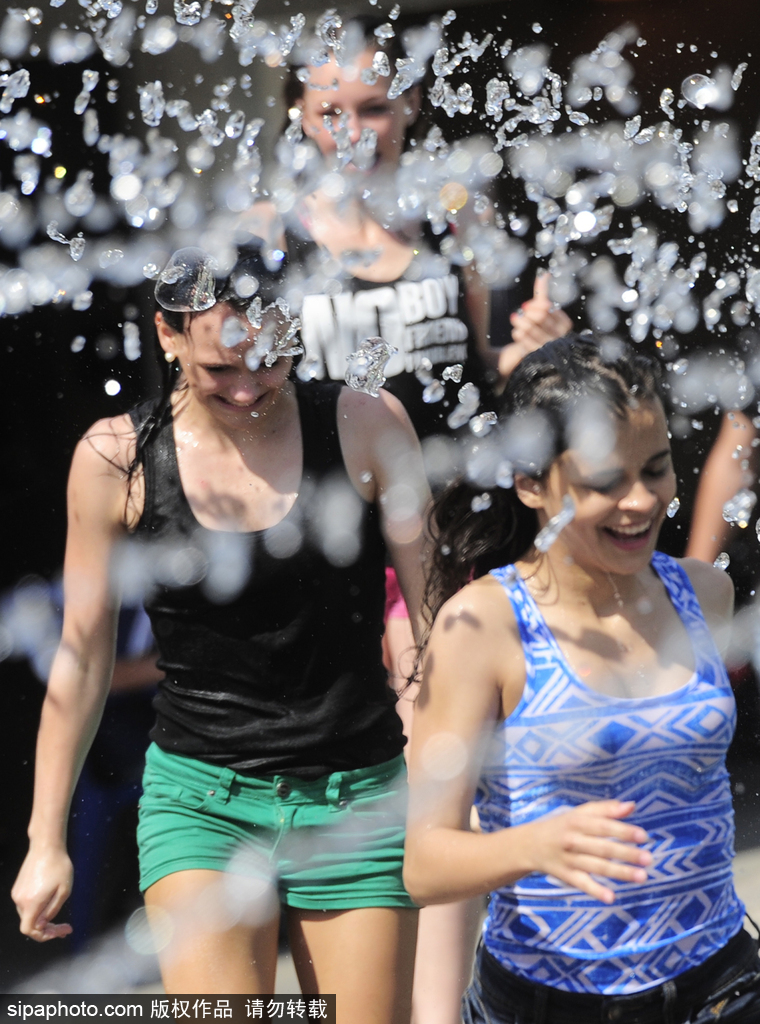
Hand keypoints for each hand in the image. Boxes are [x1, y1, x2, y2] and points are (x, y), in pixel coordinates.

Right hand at [12, 844, 73, 941]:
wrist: (46, 845)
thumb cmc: (59, 866)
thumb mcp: (64, 891)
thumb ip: (52, 910)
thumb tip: (42, 925)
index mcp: (31, 903)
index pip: (29, 930)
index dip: (44, 936)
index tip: (61, 932)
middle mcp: (20, 900)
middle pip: (30, 923)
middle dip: (48, 928)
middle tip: (66, 927)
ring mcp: (18, 893)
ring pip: (29, 914)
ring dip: (43, 918)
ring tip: (60, 915)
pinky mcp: (19, 886)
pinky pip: (27, 904)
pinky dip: (38, 908)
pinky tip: (51, 901)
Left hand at [509, 272, 572, 355]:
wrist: (530, 352)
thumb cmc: (538, 327)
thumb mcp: (542, 310)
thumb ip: (543, 292)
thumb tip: (544, 274)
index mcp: (565, 324)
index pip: (547, 307)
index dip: (535, 304)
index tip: (527, 305)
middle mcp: (560, 337)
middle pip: (539, 316)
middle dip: (527, 312)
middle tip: (520, 312)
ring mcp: (548, 348)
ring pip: (530, 328)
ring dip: (519, 321)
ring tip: (516, 320)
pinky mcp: (536, 356)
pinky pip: (523, 340)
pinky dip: (517, 333)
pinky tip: (518, 332)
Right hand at [521, 800, 651, 903]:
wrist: (529, 844)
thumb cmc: (562, 826)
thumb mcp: (579, 814)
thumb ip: (605, 809)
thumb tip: (632, 806)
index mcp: (578, 822)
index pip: (603, 826)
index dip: (623, 831)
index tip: (643, 836)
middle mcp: (573, 840)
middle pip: (602, 847)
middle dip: (626, 853)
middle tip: (648, 859)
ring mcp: (569, 859)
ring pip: (597, 866)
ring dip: (619, 872)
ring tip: (642, 877)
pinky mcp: (566, 876)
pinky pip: (582, 884)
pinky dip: (595, 890)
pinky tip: (611, 897)